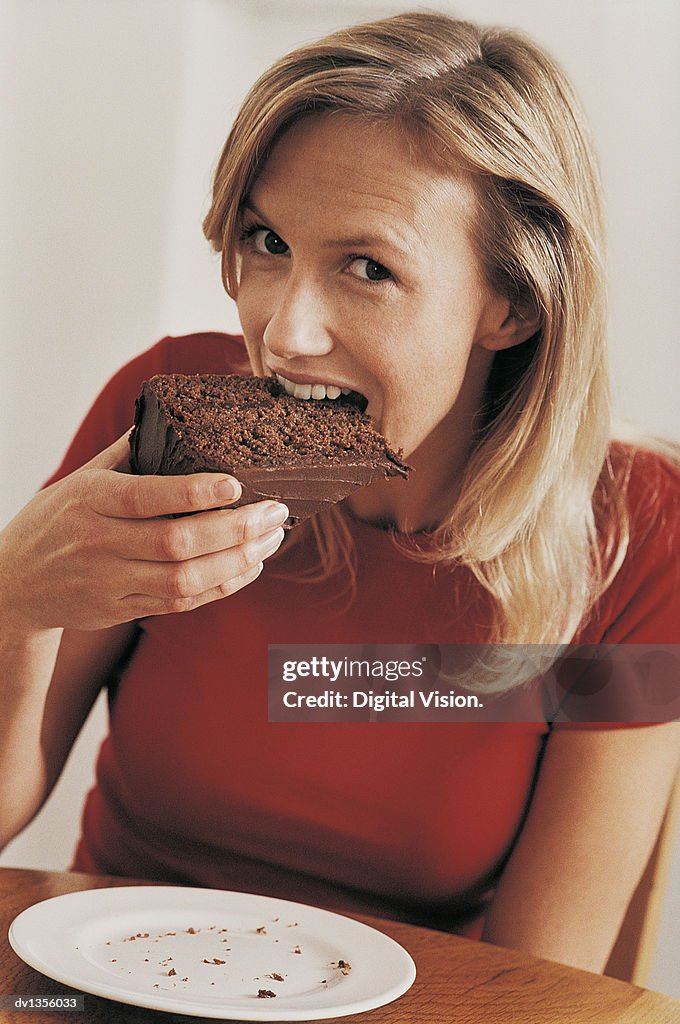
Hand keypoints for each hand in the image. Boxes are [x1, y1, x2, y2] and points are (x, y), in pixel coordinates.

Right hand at [0, 432, 287, 631]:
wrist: (15, 583)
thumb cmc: (56, 519)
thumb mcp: (81, 478)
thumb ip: (129, 451)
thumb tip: (179, 415)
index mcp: (90, 500)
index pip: (147, 496)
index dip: (195, 493)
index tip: (238, 484)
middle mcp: (100, 543)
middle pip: (176, 543)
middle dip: (235, 529)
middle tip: (276, 511)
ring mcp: (111, 581)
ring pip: (184, 579)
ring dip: (237, 561)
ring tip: (272, 539)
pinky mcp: (123, 608)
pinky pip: (181, 603)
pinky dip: (222, 586)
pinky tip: (250, 566)